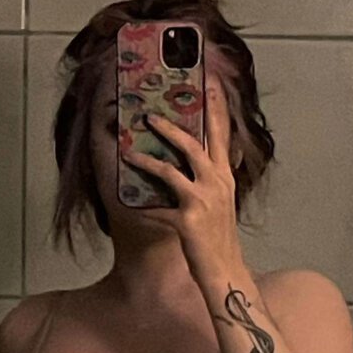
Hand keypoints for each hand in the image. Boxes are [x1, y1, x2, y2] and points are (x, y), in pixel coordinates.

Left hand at [122, 84, 245, 286]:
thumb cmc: (218, 237)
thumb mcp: (222, 201)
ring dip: (146, 160)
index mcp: (225, 177)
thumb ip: (213, 176)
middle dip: (170, 127)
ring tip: (127, 151)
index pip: (223, 134)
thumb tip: (199, 155)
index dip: (217, 106)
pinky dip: (141, 207)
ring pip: (170, 171)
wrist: (225, 271)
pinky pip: (156, 209)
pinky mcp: (187, 220)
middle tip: (149, 114)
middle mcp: (217, 184)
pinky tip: (127, 205)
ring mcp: (202, 202)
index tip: (211, 81)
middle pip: (194, 145)